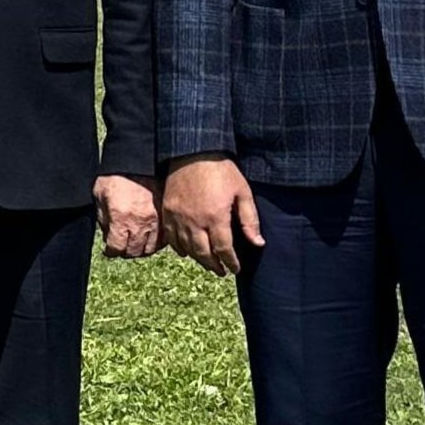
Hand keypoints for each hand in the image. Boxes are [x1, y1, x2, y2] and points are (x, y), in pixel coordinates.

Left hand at [96, 174, 159, 258]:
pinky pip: (164, 238)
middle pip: (134, 252)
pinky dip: (156, 242)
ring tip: (135, 243)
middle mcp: (139, 222)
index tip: (109, 249)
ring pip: (150, 248)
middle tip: (122, 247)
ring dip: (141, 249)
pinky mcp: (166, 215)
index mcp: (121, 218)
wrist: (138, 160)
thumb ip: (103, 218)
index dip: (110, 251)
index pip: (116, 248)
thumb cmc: (116, 175)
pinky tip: (149, 237)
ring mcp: (156, 220)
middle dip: (125, 251)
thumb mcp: (100, 195)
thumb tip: (107, 235)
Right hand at [161, 158, 263, 276]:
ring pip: (186, 248)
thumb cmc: (221, 170)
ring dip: (198, 259)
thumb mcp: (242, 192)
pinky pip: (171, 237)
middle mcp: (195, 221)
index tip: (235, 269)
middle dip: (214, 265)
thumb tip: (257, 243)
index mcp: (216, 217)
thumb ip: (249, 220)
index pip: (224, 249)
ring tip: (207, 264)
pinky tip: (186, 251)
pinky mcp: (167, 211)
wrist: (192, 152)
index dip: (230, 262)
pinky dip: (179, 248)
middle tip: (222, 272)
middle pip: (203, 253)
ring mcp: (178, 217)